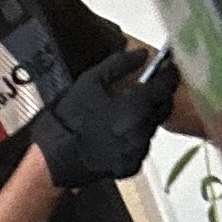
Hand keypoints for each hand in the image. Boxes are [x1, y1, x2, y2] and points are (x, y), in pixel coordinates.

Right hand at [32, 45, 179, 190]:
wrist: (53, 158)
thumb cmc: (69, 118)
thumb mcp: (91, 81)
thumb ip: (120, 64)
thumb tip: (143, 54)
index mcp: (136, 106)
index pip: (166, 86)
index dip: (168, 75)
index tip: (167, 68)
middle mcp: (142, 130)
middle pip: (163, 108)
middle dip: (156, 98)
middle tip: (142, 92)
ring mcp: (137, 151)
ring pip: (152, 128)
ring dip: (144, 119)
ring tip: (123, 114)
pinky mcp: (131, 166)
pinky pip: (141, 148)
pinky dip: (134, 139)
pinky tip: (116, 134)